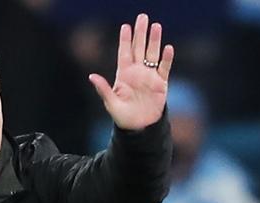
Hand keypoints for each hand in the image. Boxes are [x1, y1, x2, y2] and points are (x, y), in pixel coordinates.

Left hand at [89, 13, 173, 129]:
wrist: (139, 128)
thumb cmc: (122, 117)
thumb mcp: (111, 103)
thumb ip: (103, 89)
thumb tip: (91, 76)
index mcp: (124, 75)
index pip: (124, 53)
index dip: (125, 40)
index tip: (125, 26)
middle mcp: (137, 72)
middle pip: (139, 48)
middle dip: (141, 33)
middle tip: (143, 17)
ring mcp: (149, 77)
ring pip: (152, 54)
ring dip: (154, 41)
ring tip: (156, 26)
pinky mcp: (161, 84)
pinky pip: (164, 69)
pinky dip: (166, 59)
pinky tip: (168, 48)